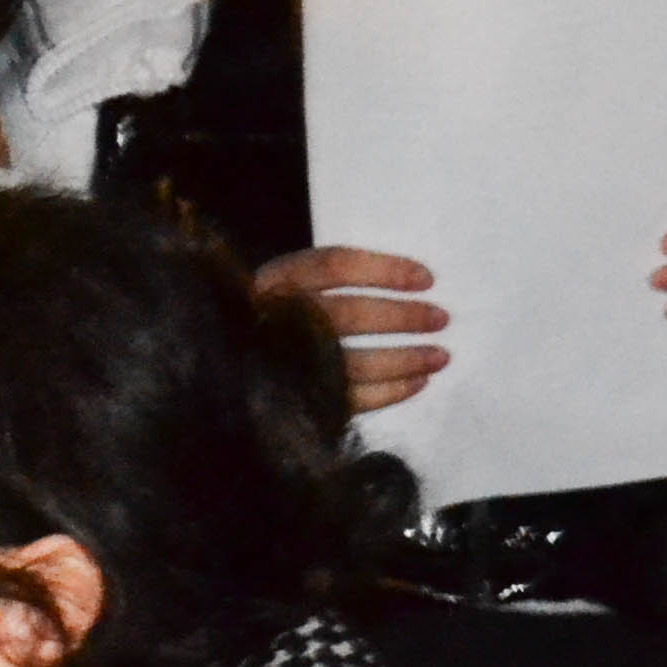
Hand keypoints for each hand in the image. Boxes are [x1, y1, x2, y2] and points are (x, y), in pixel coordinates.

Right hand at [259, 245, 444, 410]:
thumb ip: (335, 283)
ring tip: (440, 356)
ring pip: (351, 362)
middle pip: (348, 314)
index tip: (427, 279)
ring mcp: (283, 364)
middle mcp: (275, 319)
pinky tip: (418, 383)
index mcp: (276, 281)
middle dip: (401, 317)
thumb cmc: (279, 318)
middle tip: (441, 318)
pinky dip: (389, 392)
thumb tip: (415, 284)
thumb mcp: (295, 286)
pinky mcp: (294, 400)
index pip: (335, 266)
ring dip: (404, 360)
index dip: (385, 270)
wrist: (226, 372)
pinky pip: (349, 399)